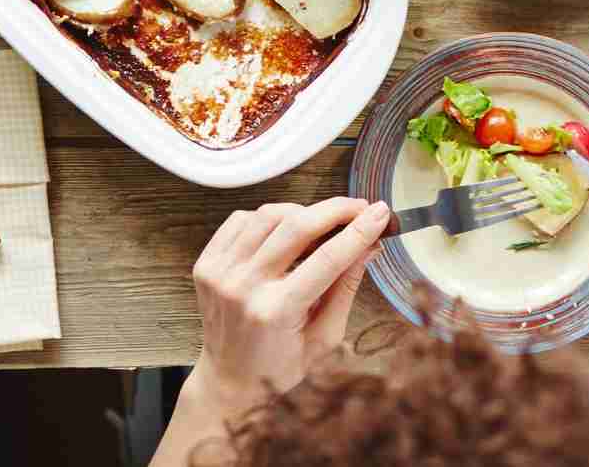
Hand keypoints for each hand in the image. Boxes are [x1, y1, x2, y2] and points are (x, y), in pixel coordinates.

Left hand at [187, 197, 390, 415]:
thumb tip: (369, 245)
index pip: (328, 258)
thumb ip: (346, 287)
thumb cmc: (281, 366)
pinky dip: (268, 218)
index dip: (359, 231)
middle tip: (359, 208)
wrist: (228, 380)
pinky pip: (241, 219)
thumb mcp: (325, 337)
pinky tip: (283, 232)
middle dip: (335, 210)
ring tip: (322, 225)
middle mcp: (244, 287)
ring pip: (269, 215)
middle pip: (297, 226)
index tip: (381, 214)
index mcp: (276, 311)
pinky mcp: (207, 264)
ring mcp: (221, 273)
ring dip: (303, 211)